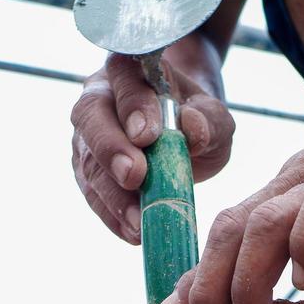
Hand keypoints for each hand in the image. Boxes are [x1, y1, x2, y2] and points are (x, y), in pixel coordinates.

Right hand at [71, 52, 235, 244]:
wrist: (183, 132)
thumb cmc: (197, 117)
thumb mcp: (215, 115)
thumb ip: (209, 119)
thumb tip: (193, 129)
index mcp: (131, 70)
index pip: (124, 78)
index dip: (133, 105)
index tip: (149, 135)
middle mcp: (99, 96)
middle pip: (90, 116)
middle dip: (111, 149)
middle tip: (134, 176)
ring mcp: (88, 135)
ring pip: (88, 160)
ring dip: (112, 194)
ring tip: (139, 221)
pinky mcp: (88, 170)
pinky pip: (92, 193)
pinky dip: (112, 216)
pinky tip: (133, 232)